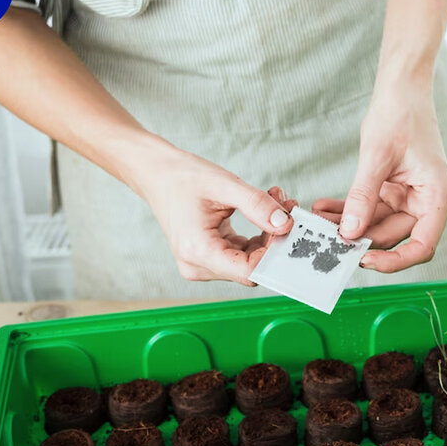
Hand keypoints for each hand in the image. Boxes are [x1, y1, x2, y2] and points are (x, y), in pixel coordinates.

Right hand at [132, 147, 296, 284]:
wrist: (157, 174)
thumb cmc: (183, 177)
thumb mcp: (225, 185)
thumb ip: (258, 206)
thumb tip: (286, 224)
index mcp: (198, 252)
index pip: (249, 271)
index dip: (274, 253)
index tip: (289, 226)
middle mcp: (198, 266)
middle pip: (252, 267)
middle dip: (274, 238)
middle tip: (287, 206)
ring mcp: (203, 264)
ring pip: (250, 260)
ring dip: (268, 234)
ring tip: (276, 201)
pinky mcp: (209, 257)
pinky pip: (242, 253)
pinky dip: (257, 234)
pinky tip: (264, 210)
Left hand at [316, 81, 446, 271]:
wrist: (402, 88)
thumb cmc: (401, 113)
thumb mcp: (377, 156)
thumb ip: (363, 196)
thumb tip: (350, 232)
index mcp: (437, 196)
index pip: (423, 245)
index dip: (396, 261)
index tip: (365, 260)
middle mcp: (427, 201)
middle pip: (396, 237)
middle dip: (361, 239)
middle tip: (328, 240)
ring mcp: (410, 197)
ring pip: (378, 225)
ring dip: (349, 225)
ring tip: (318, 221)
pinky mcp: (394, 191)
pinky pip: (371, 209)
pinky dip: (350, 210)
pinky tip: (325, 208)